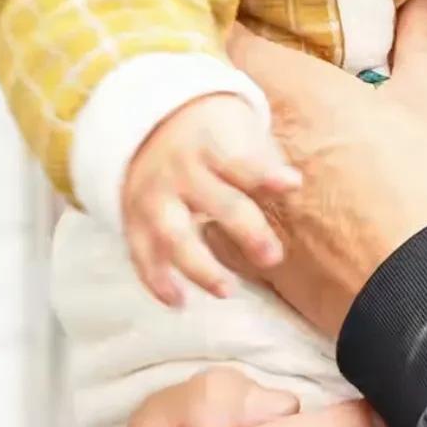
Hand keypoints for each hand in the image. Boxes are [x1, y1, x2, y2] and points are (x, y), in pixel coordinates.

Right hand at [123, 93, 302, 307]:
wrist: (145, 125)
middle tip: (273, 258)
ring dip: (199, 266)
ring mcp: (153, 197)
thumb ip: (259, 164)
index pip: (241, 161)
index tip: (293, 184)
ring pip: (174, 236)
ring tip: (226, 291)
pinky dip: (156, 280)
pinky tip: (179, 302)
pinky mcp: (134, 220)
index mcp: (210, 145)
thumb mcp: (234, 133)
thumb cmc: (209, 137)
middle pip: (216, 203)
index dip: (266, 175)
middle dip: (246, 231)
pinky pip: (142, 253)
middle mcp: (180, 171)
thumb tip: (292, 187)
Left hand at [223, 0, 426, 337]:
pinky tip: (240, 219)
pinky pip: (212, 235)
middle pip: (210, 109)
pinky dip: (219, 223)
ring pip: (204, 175)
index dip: (235, 32)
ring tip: (232, 158)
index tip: (245, 26)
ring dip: (216, 164)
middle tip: (247, 89)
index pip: (233, 43)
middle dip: (226, 98)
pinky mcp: (256, 265)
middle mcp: (258, 149)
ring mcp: (250, 210)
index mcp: (299, 96)